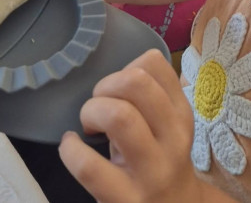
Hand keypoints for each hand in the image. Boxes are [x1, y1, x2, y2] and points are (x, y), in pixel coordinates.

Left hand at [59, 49, 203, 202]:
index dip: (127, 67)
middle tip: (99, 104)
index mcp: (180, 112)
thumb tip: (111, 80)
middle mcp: (172, 137)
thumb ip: (148, 97)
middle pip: (136, 83)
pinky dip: (70, 150)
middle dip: (106, 85)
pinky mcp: (125, 200)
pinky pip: (89, 166)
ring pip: (119, 116)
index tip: (120, 90)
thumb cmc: (159, 161)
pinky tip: (71, 147)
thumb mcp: (165, 126)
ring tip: (88, 126)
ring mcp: (151, 171)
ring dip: (92, 111)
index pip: (155, 62)